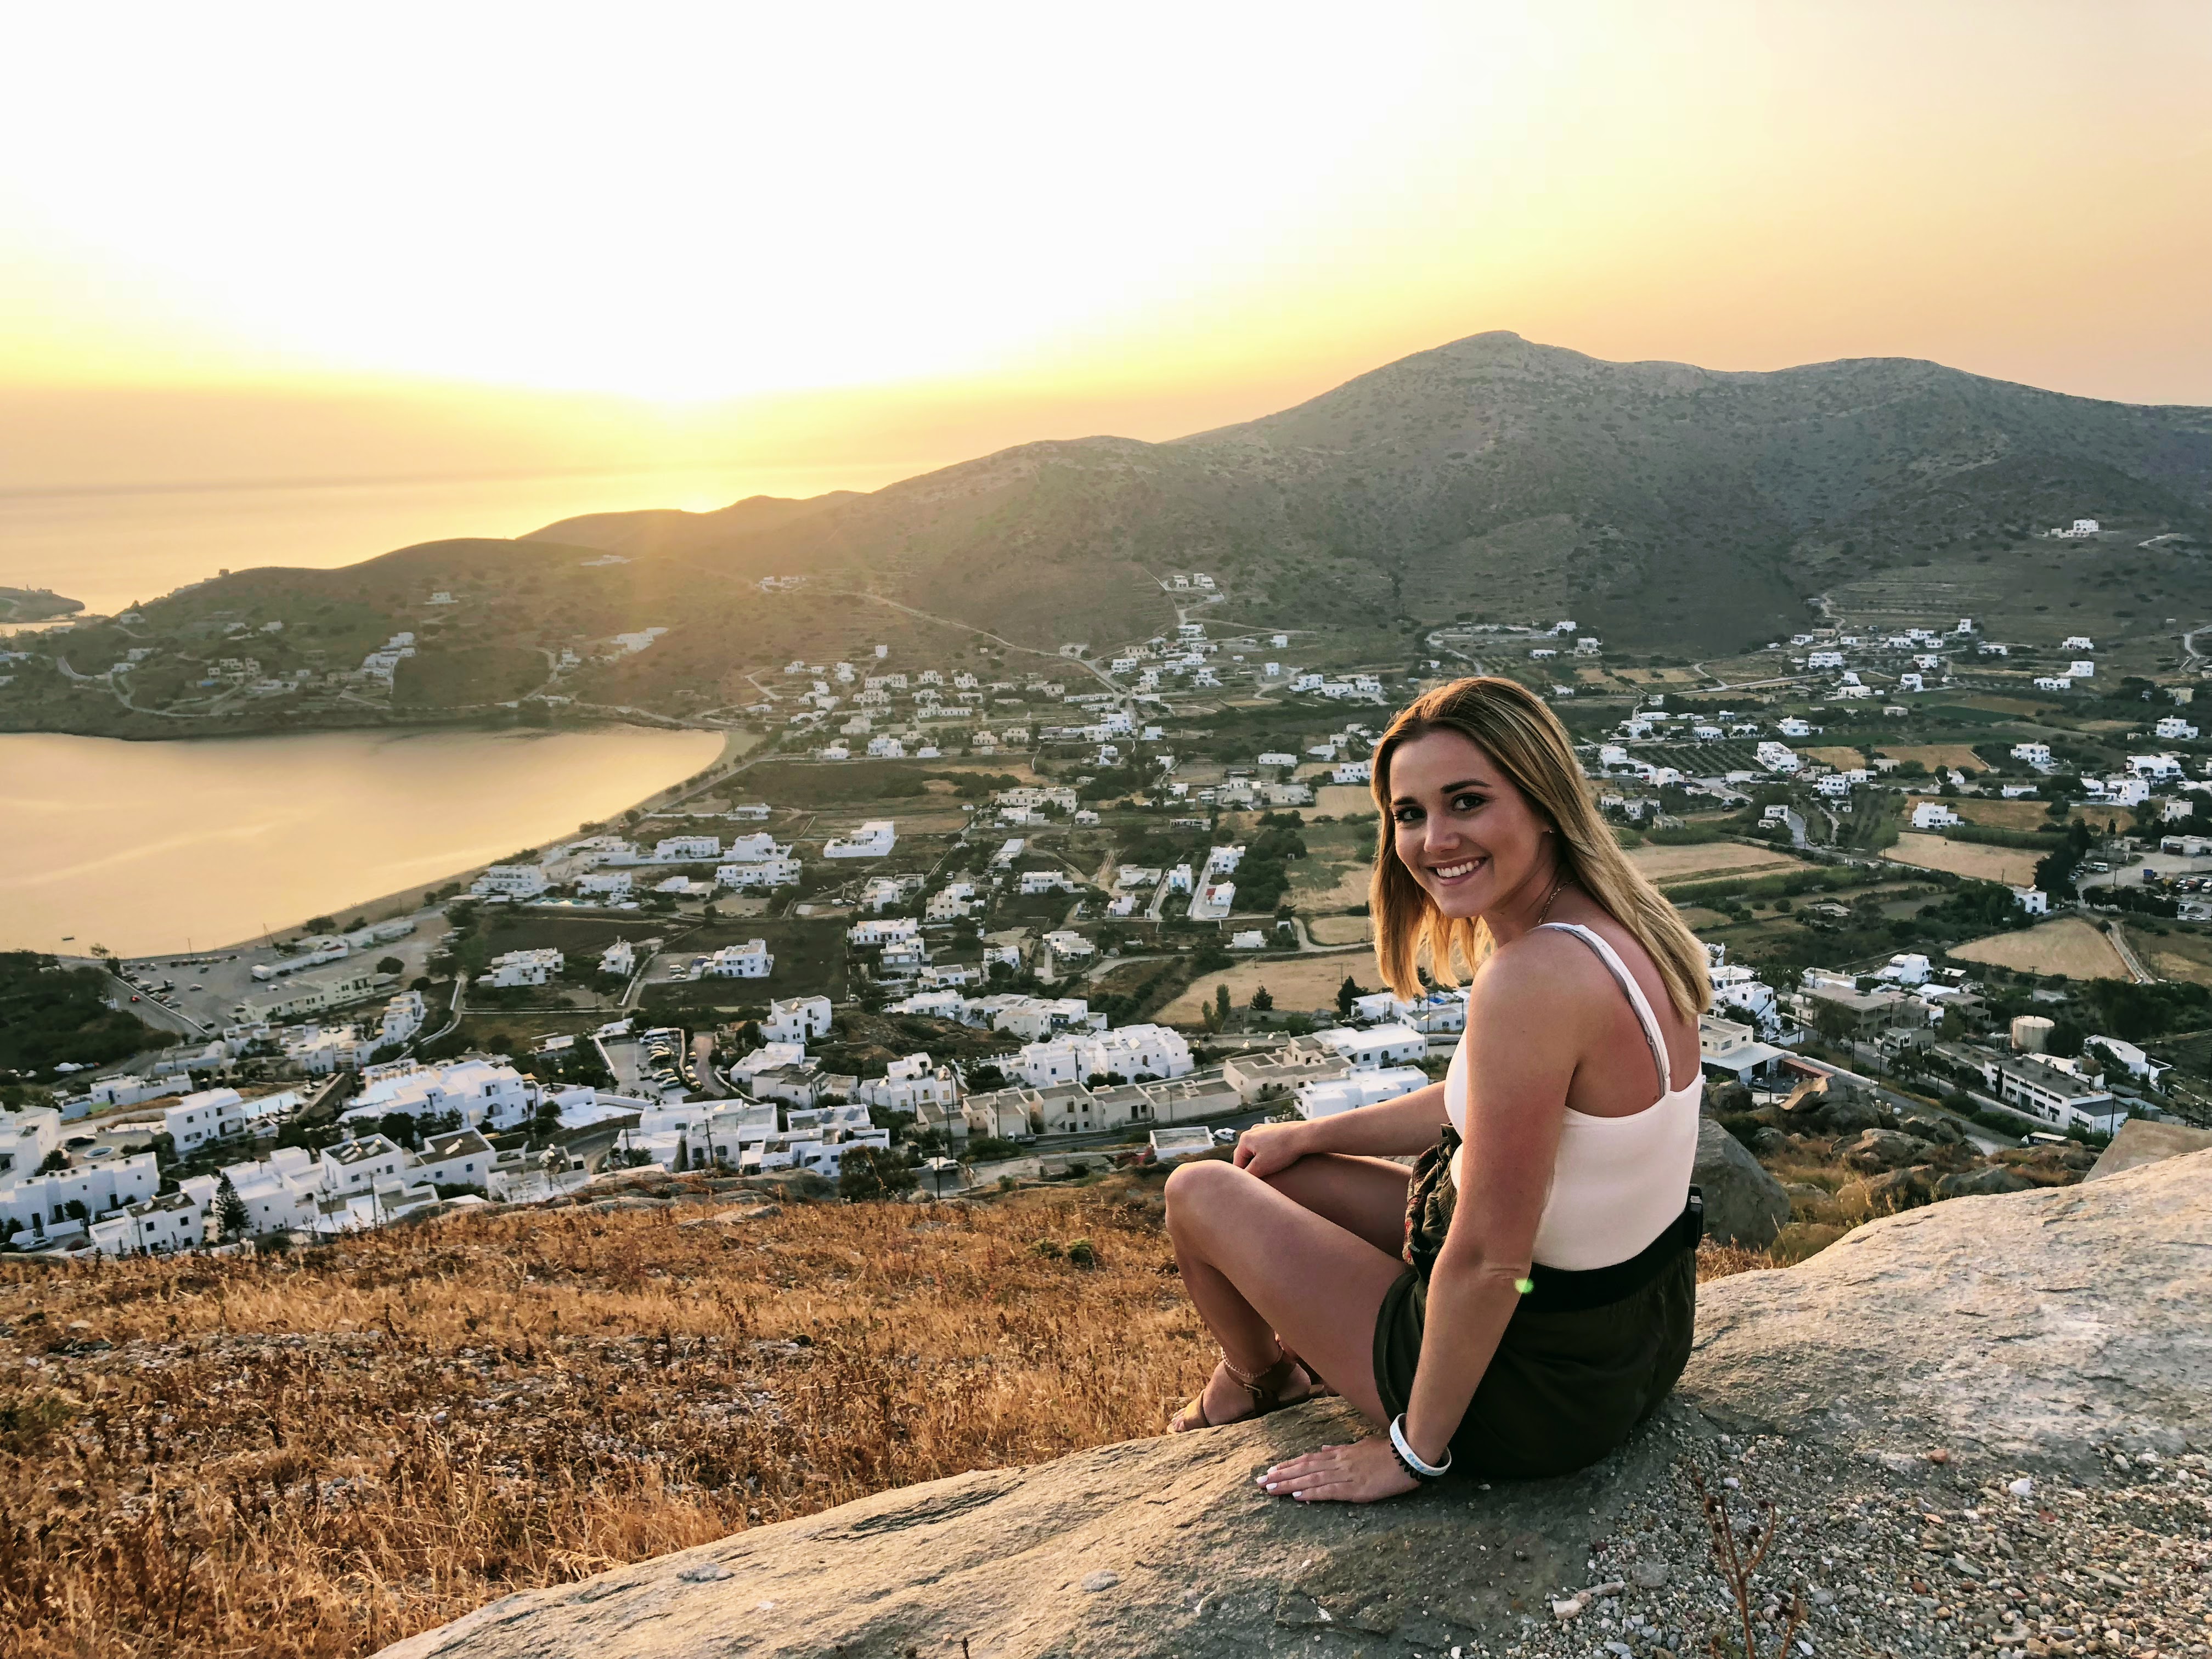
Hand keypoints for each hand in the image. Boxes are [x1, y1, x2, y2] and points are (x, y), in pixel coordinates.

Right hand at [1232, 1119, 1310, 1179]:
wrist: (1305, 1136)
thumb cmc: (1283, 1151)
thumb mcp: (1261, 1167)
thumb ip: (1247, 1175)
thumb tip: (1240, 1182)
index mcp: (1244, 1139)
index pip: (1238, 1164)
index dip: (1244, 1177)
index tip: (1250, 1188)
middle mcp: (1252, 1131)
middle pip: (1246, 1156)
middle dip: (1252, 1168)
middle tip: (1260, 1181)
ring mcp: (1264, 1129)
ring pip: (1257, 1151)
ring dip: (1260, 1161)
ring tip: (1270, 1171)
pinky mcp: (1276, 1130)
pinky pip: (1267, 1145)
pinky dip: (1269, 1154)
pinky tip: (1277, 1161)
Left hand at [1256, 1436, 1418, 1503]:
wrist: (1409, 1455)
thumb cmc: (1388, 1451)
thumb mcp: (1361, 1445)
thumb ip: (1342, 1449)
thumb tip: (1325, 1449)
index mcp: (1340, 1453)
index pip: (1308, 1460)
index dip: (1288, 1466)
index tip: (1271, 1470)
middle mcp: (1338, 1463)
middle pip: (1304, 1469)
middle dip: (1281, 1476)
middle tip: (1259, 1482)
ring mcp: (1346, 1475)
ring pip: (1311, 1480)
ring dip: (1290, 1485)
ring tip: (1271, 1489)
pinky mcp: (1356, 1489)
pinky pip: (1330, 1491)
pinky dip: (1313, 1494)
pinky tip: (1298, 1497)